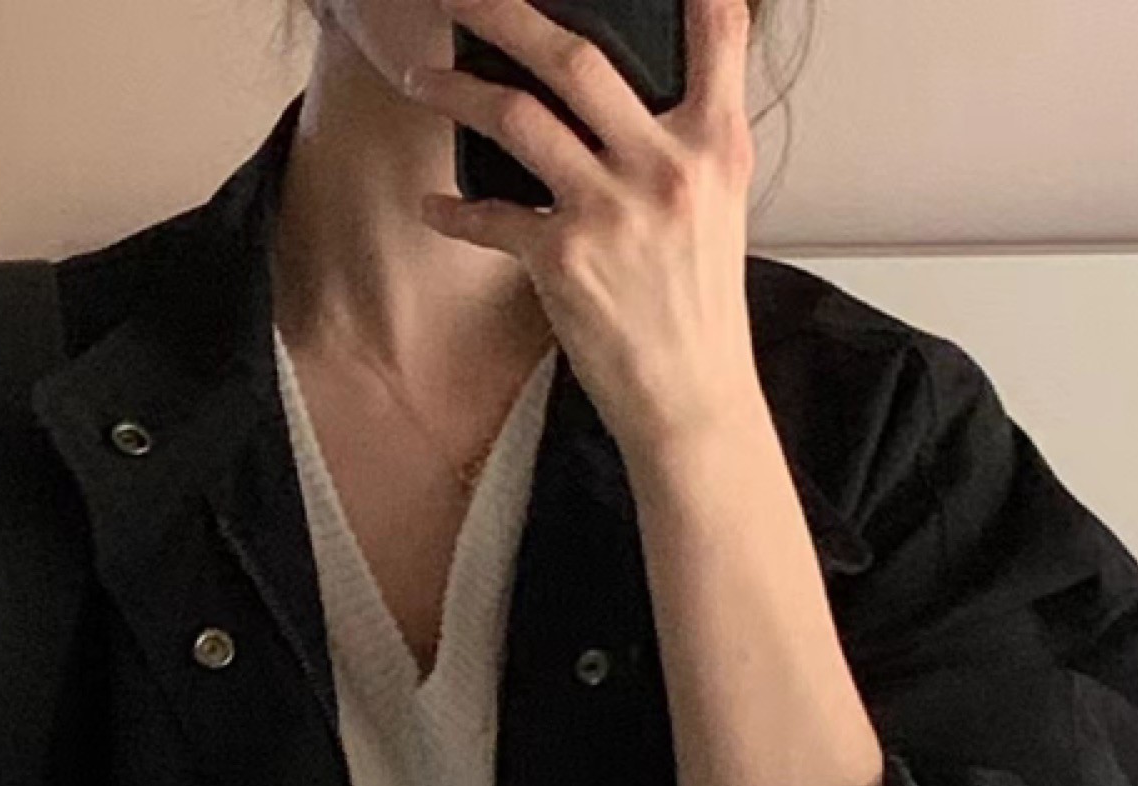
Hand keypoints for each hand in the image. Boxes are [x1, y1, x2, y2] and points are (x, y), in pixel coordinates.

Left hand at [401, 0, 762, 455]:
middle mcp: (665, 163)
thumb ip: (685, 139)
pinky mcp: (564, 257)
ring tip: (418, 77)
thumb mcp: (719, 205)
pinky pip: (490, 216)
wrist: (691, 396)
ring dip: (455, 90)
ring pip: (516, 117)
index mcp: (715, 143)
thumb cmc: (697, 305)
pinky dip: (452, 210)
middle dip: (505, 13)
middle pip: (575, 57)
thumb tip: (625, 97)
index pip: (719, 32)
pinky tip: (432, 206)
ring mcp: (611, 208)